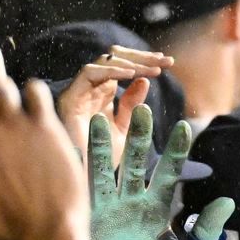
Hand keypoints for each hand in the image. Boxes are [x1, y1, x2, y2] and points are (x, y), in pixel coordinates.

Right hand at [57, 45, 172, 165]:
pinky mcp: (69, 99)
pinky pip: (89, 74)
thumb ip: (132, 106)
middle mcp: (89, 91)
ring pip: (102, 62)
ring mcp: (78, 93)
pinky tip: (134, 75)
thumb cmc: (102, 160)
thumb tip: (144, 81)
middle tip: (166, 60)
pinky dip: (111, 71)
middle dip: (141, 57)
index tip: (169, 63)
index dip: (144, 62)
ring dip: (131, 62)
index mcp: (103, 95)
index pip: (122, 67)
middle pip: (112, 59)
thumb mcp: (124, 130)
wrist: (87, 182)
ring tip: (155, 69)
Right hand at [89, 106, 233, 239]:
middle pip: (137, 162)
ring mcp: (109, 211)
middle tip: (141, 105)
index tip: (184, 126)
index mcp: (157, 213)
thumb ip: (206, 228)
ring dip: (109, 143)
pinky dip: (84, 164)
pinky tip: (81, 142)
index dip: (175, 151)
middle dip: (140, 135)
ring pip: (109, 168)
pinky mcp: (90, 220)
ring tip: (108, 114)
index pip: (168, 174)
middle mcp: (132, 207)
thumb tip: (228, 200)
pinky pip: (87, 188)